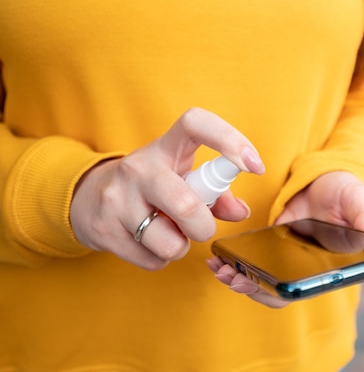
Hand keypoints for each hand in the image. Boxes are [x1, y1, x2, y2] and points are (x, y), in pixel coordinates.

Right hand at [70, 108, 264, 270]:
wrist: (88, 198)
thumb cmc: (152, 187)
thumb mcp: (182, 178)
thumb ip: (216, 194)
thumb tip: (240, 212)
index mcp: (166, 147)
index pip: (195, 123)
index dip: (230, 139)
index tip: (255, 165)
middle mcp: (139, 166)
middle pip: (186, 205)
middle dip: (203, 227)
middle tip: (201, 228)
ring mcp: (116, 197)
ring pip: (170, 242)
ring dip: (180, 246)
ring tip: (169, 233)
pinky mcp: (103, 228)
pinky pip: (151, 259)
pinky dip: (159, 259)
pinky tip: (148, 242)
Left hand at [208, 171, 363, 307]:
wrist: (326, 181)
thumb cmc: (346, 194)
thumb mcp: (358, 200)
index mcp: (327, 267)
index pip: (303, 290)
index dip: (282, 293)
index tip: (263, 286)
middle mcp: (304, 270)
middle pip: (276, 293)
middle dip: (252, 288)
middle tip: (233, 278)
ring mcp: (285, 261)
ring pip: (260, 282)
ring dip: (238, 278)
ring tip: (219, 268)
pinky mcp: (270, 248)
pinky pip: (250, 264)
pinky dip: (233, 263)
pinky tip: (218, 257)